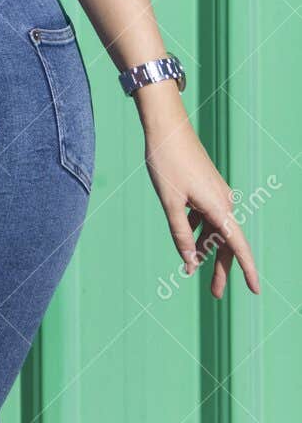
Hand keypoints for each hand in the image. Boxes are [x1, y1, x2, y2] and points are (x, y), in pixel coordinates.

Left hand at [143, 110, 259, 297]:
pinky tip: (186, 235)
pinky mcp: (207, 187)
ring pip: (214, 229)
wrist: (167, 127)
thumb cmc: (166, 162)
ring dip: (205, 249)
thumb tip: (190, 262)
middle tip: (215, 294)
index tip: (255, 290)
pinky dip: (198, 229)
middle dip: (220, 268)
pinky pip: (206, 215)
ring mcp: (215, 194)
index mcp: (218, 207)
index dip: (247, 269)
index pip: (237, 246)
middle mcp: (223, 201)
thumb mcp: (170, 203)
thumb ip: (180, 233)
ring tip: (192, 269)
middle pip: (225, 242)